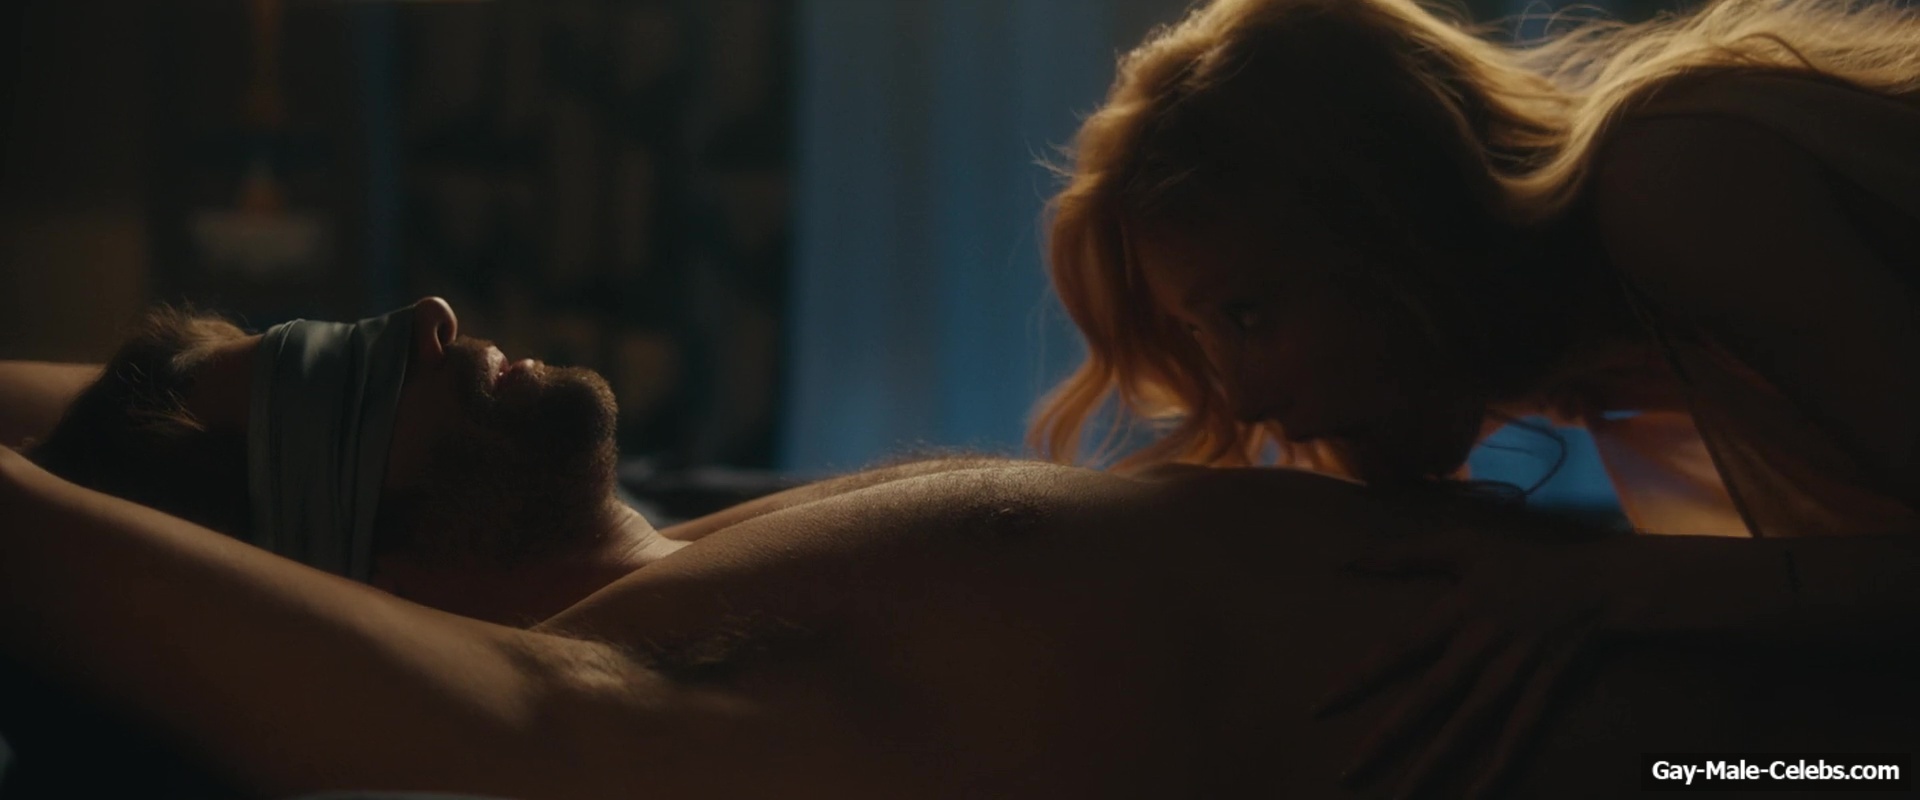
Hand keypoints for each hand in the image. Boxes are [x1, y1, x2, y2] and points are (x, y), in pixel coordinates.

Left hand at [1315, 527, 1638, 798]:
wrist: (1597, 584)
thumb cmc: (1520, 563)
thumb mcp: (1462, 545)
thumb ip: (1404, 553)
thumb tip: (1348, 559)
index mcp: (1456, 611)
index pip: (1396, 649)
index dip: (1358, 679)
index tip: (1319, 708)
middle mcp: (1481, 645)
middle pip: (1427, 698)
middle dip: (1386, 738)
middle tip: (1348, 773)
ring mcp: (1515, 671)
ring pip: (1468, 725)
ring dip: (1433, 764)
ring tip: (1400, 798)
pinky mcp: (1544, 690)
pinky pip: (1518, 735)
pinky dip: (1498, 767)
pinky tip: (1472, 797)